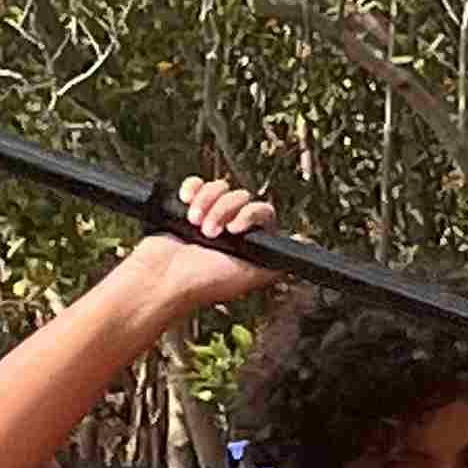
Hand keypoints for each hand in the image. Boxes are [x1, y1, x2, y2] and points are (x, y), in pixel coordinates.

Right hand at [135, 175, 282, 311]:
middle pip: (240, 196)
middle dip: (224, 210)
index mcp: (249, 242)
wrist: (163, 278)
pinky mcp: (187, 208)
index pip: (262, 211)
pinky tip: (185, 202)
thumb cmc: (203, 282)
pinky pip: (197, 184)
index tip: (235, 229)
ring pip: (219, 187)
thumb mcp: (250, 276)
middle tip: (210, 232)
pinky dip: (191, 189)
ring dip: (206, 201)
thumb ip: (278, 261)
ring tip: (194, 223)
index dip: (249, 214)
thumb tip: (305, 243)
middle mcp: (231, 228)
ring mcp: (209, 217)